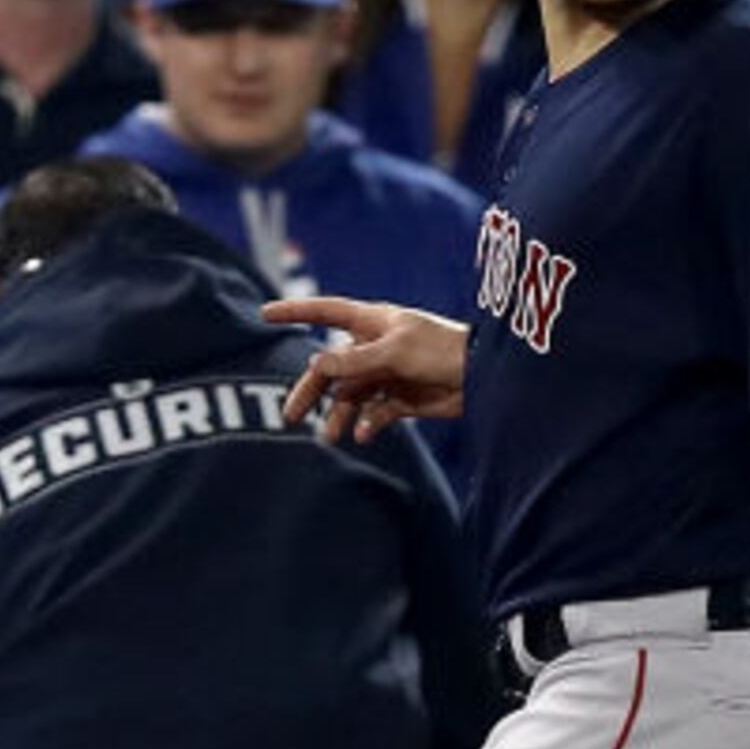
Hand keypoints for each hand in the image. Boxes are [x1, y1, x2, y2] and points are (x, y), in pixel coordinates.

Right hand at [268, 294, 467, 441]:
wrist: (484, 379)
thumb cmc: (443, 350)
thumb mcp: (396, 351)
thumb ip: (354, 361)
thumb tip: (315, 365)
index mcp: (373, 323)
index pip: (326, 313)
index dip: (295, 311)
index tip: (265, 313)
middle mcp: (375, 347)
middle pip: (330, 368)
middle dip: (311, 391)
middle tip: (291, 417)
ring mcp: (386, 374)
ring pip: (349, 396)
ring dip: (338, 415)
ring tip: (329, 437)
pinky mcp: (400, 399)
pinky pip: (374, 413)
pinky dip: (367, 424)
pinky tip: (366, 435)